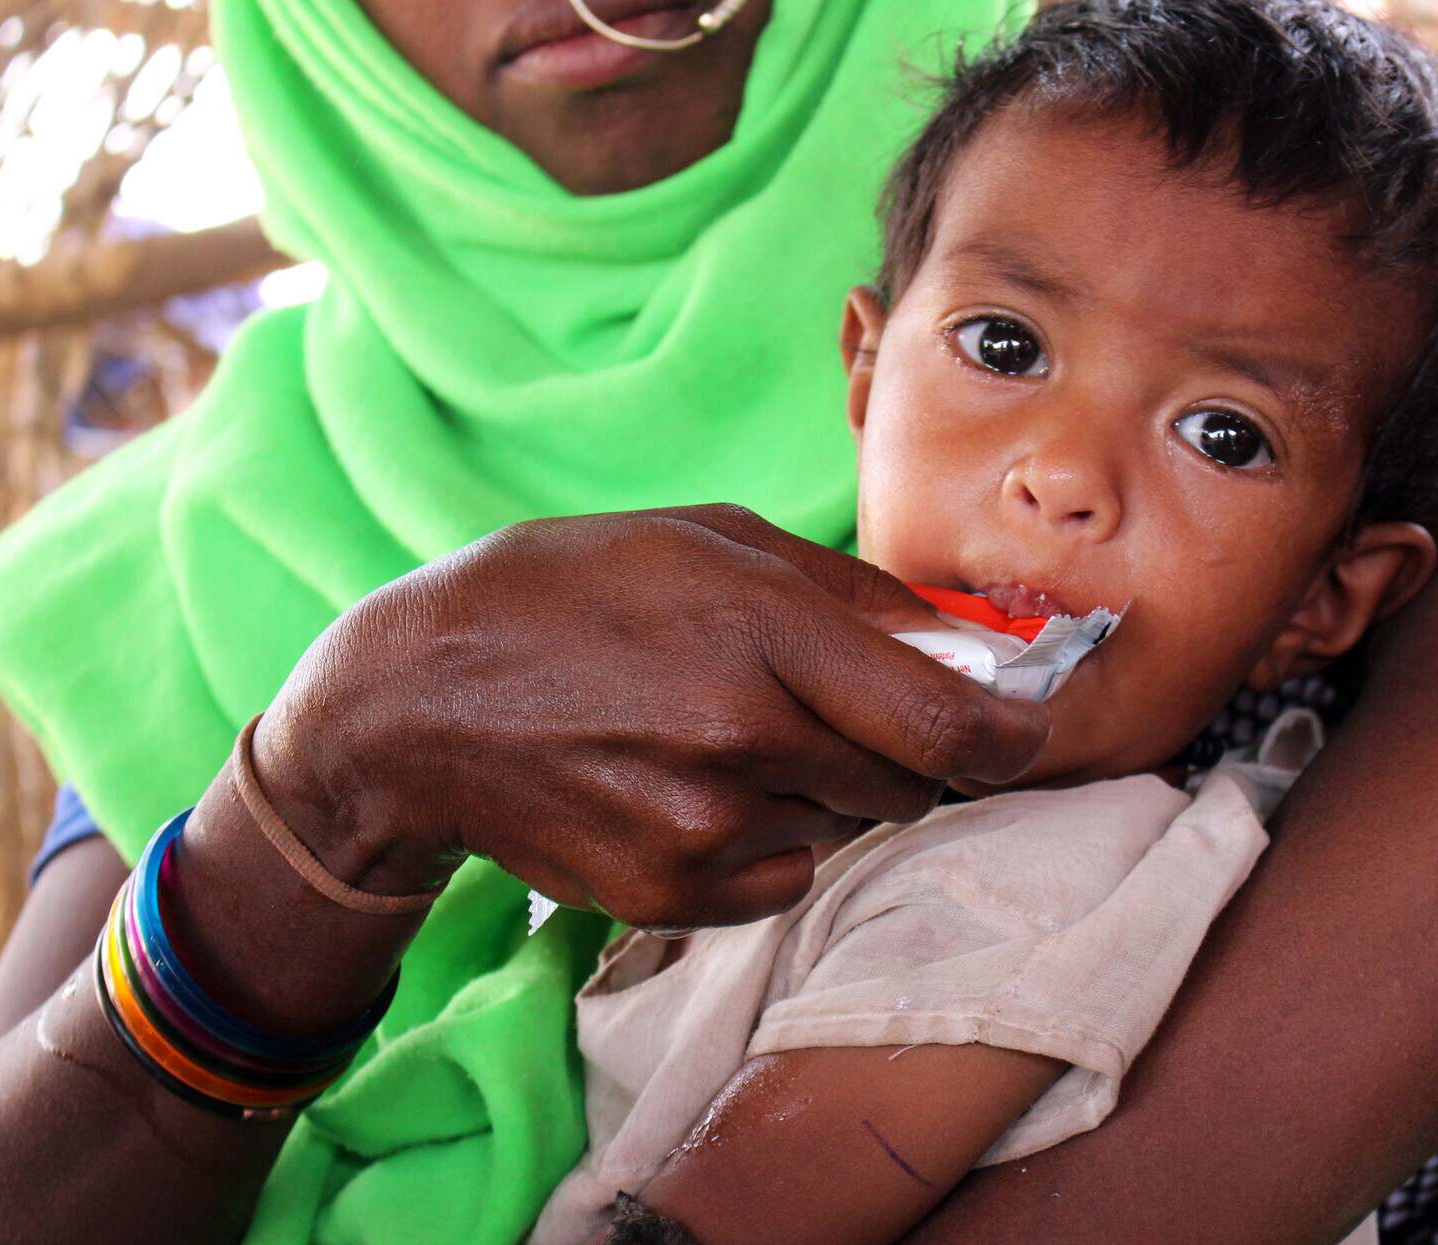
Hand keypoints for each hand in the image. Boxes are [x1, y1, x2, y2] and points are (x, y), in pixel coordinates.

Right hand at [251, 504, 1049, 930]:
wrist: (413, 705)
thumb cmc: (571, 595)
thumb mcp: (711, 541)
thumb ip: (856, 595)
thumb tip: (975, 642)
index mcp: (764, 632)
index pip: (954, 722)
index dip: (1015, 733)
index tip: (1024, 724)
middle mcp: (744, 739)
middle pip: (913, 782)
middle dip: (904, 747)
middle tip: (831, 704)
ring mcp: (706, 828)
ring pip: (845, 825)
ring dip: (822, 786)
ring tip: (724, 730)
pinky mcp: (672, 896)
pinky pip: (783, 874)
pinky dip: (766, 837)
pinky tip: (688, 783)